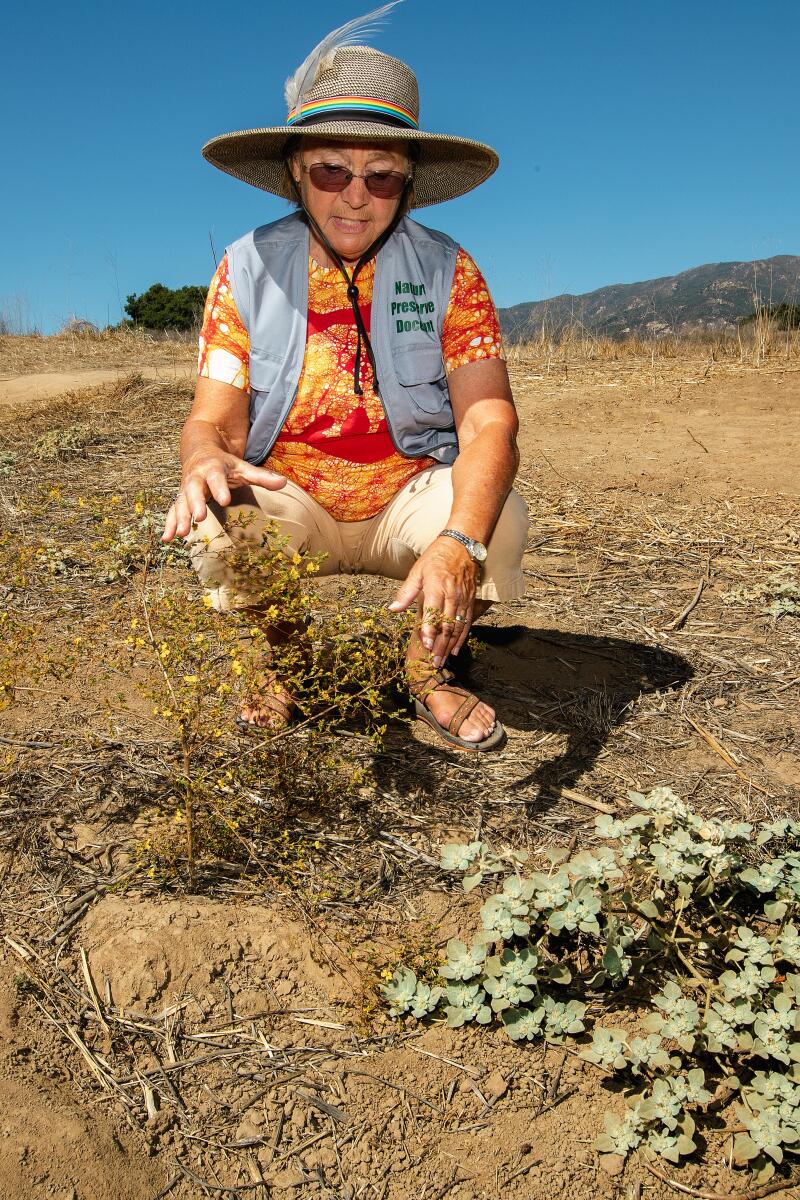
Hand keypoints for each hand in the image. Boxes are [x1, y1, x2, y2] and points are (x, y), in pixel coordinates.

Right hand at [161, 449, 285, 541]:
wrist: (200, 452)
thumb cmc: (224, 464)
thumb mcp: (242, 467)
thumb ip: (261, 476)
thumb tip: (284, 482)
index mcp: (212, 468)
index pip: (216, 477)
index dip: (219, 488)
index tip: (224, 500)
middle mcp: (196, 478)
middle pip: (193, 490)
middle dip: (194, 504)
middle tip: (199, 517)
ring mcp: (186, 489)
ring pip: (180, 502)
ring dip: (180, 518)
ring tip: (181, 534)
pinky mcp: (181, 498)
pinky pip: (172, 511)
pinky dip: (169, 524)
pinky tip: (167, 539)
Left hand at [388, 537, 477, 664]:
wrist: (462, 545)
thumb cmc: (436, 557)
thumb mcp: (417, 571)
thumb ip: (406, 592)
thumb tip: (393, 609)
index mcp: (437, 585)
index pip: (433, 611)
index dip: (429, 629)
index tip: (425, 644)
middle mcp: (452, 594)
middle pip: (446, 624)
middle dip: (439, 645)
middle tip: (433, 662)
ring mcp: (463, 598)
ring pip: (457, 627)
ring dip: (449, 646)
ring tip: (442, 661)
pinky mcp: (470, 600)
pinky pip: (467, 622)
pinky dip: (462, 638)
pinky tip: (456, 650)